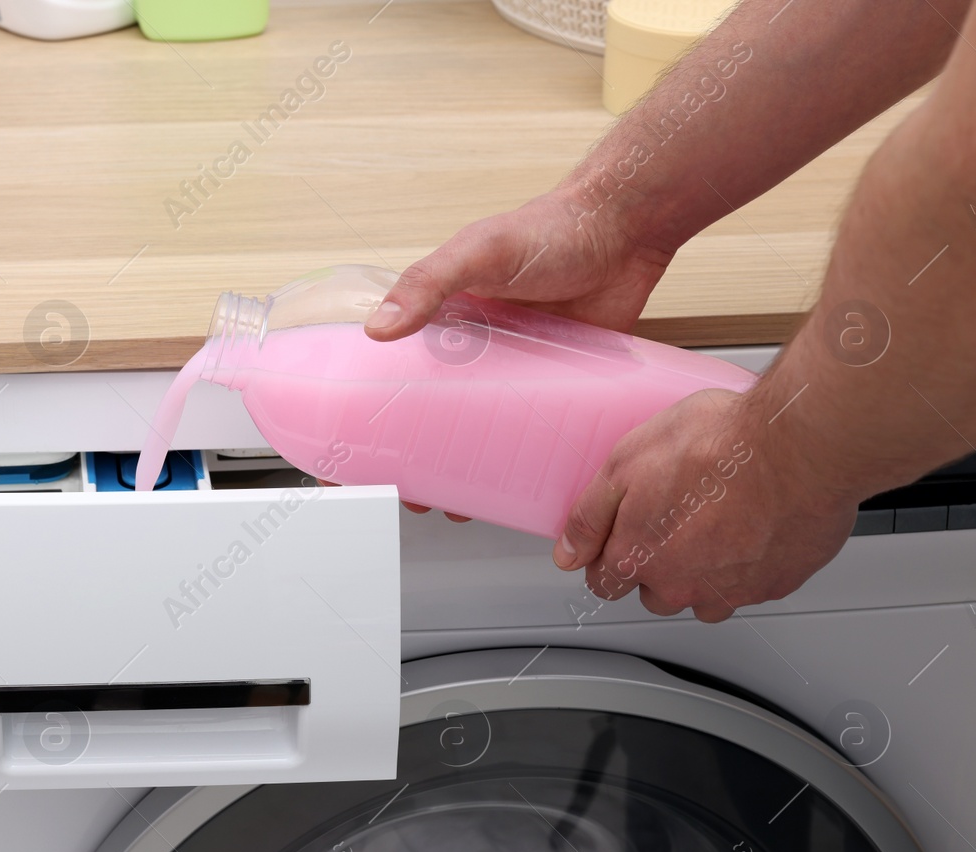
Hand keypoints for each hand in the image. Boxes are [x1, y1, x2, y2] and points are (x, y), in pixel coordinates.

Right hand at [365, 187, 676, 519]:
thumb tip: (379, 327)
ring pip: (478, 432)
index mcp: (440, 319)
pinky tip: (516, 484)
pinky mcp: (555, 385)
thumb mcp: (478, 250)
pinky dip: (521, 460)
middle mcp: (471, 351)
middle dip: (413, 458)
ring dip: (464, 468)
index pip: (389, 371)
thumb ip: (428, 283)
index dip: (367, 413)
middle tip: (408, 490)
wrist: (624, 230)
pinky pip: (531, 430)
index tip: (351, 453)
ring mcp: (513, 372)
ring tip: (456, 500)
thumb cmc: (550, 228)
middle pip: (430, 414)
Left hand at [552, 390, 855, 622]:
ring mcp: (733, 590)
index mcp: (639, 558)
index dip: (607, 557)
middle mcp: (684, 586)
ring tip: (717, 522)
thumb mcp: (626, 462)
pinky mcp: (778, 583)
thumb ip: (590, 516)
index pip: (605, 583)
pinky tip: (754, 526)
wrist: (798, 445)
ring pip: (705, 598)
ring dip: (704, 572)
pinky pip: (752, 587)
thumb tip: (568, 554)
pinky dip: (749, 565)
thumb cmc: (718, 445)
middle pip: (655, 594)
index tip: (620, 539)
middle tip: (676, 517)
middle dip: (657, 565)